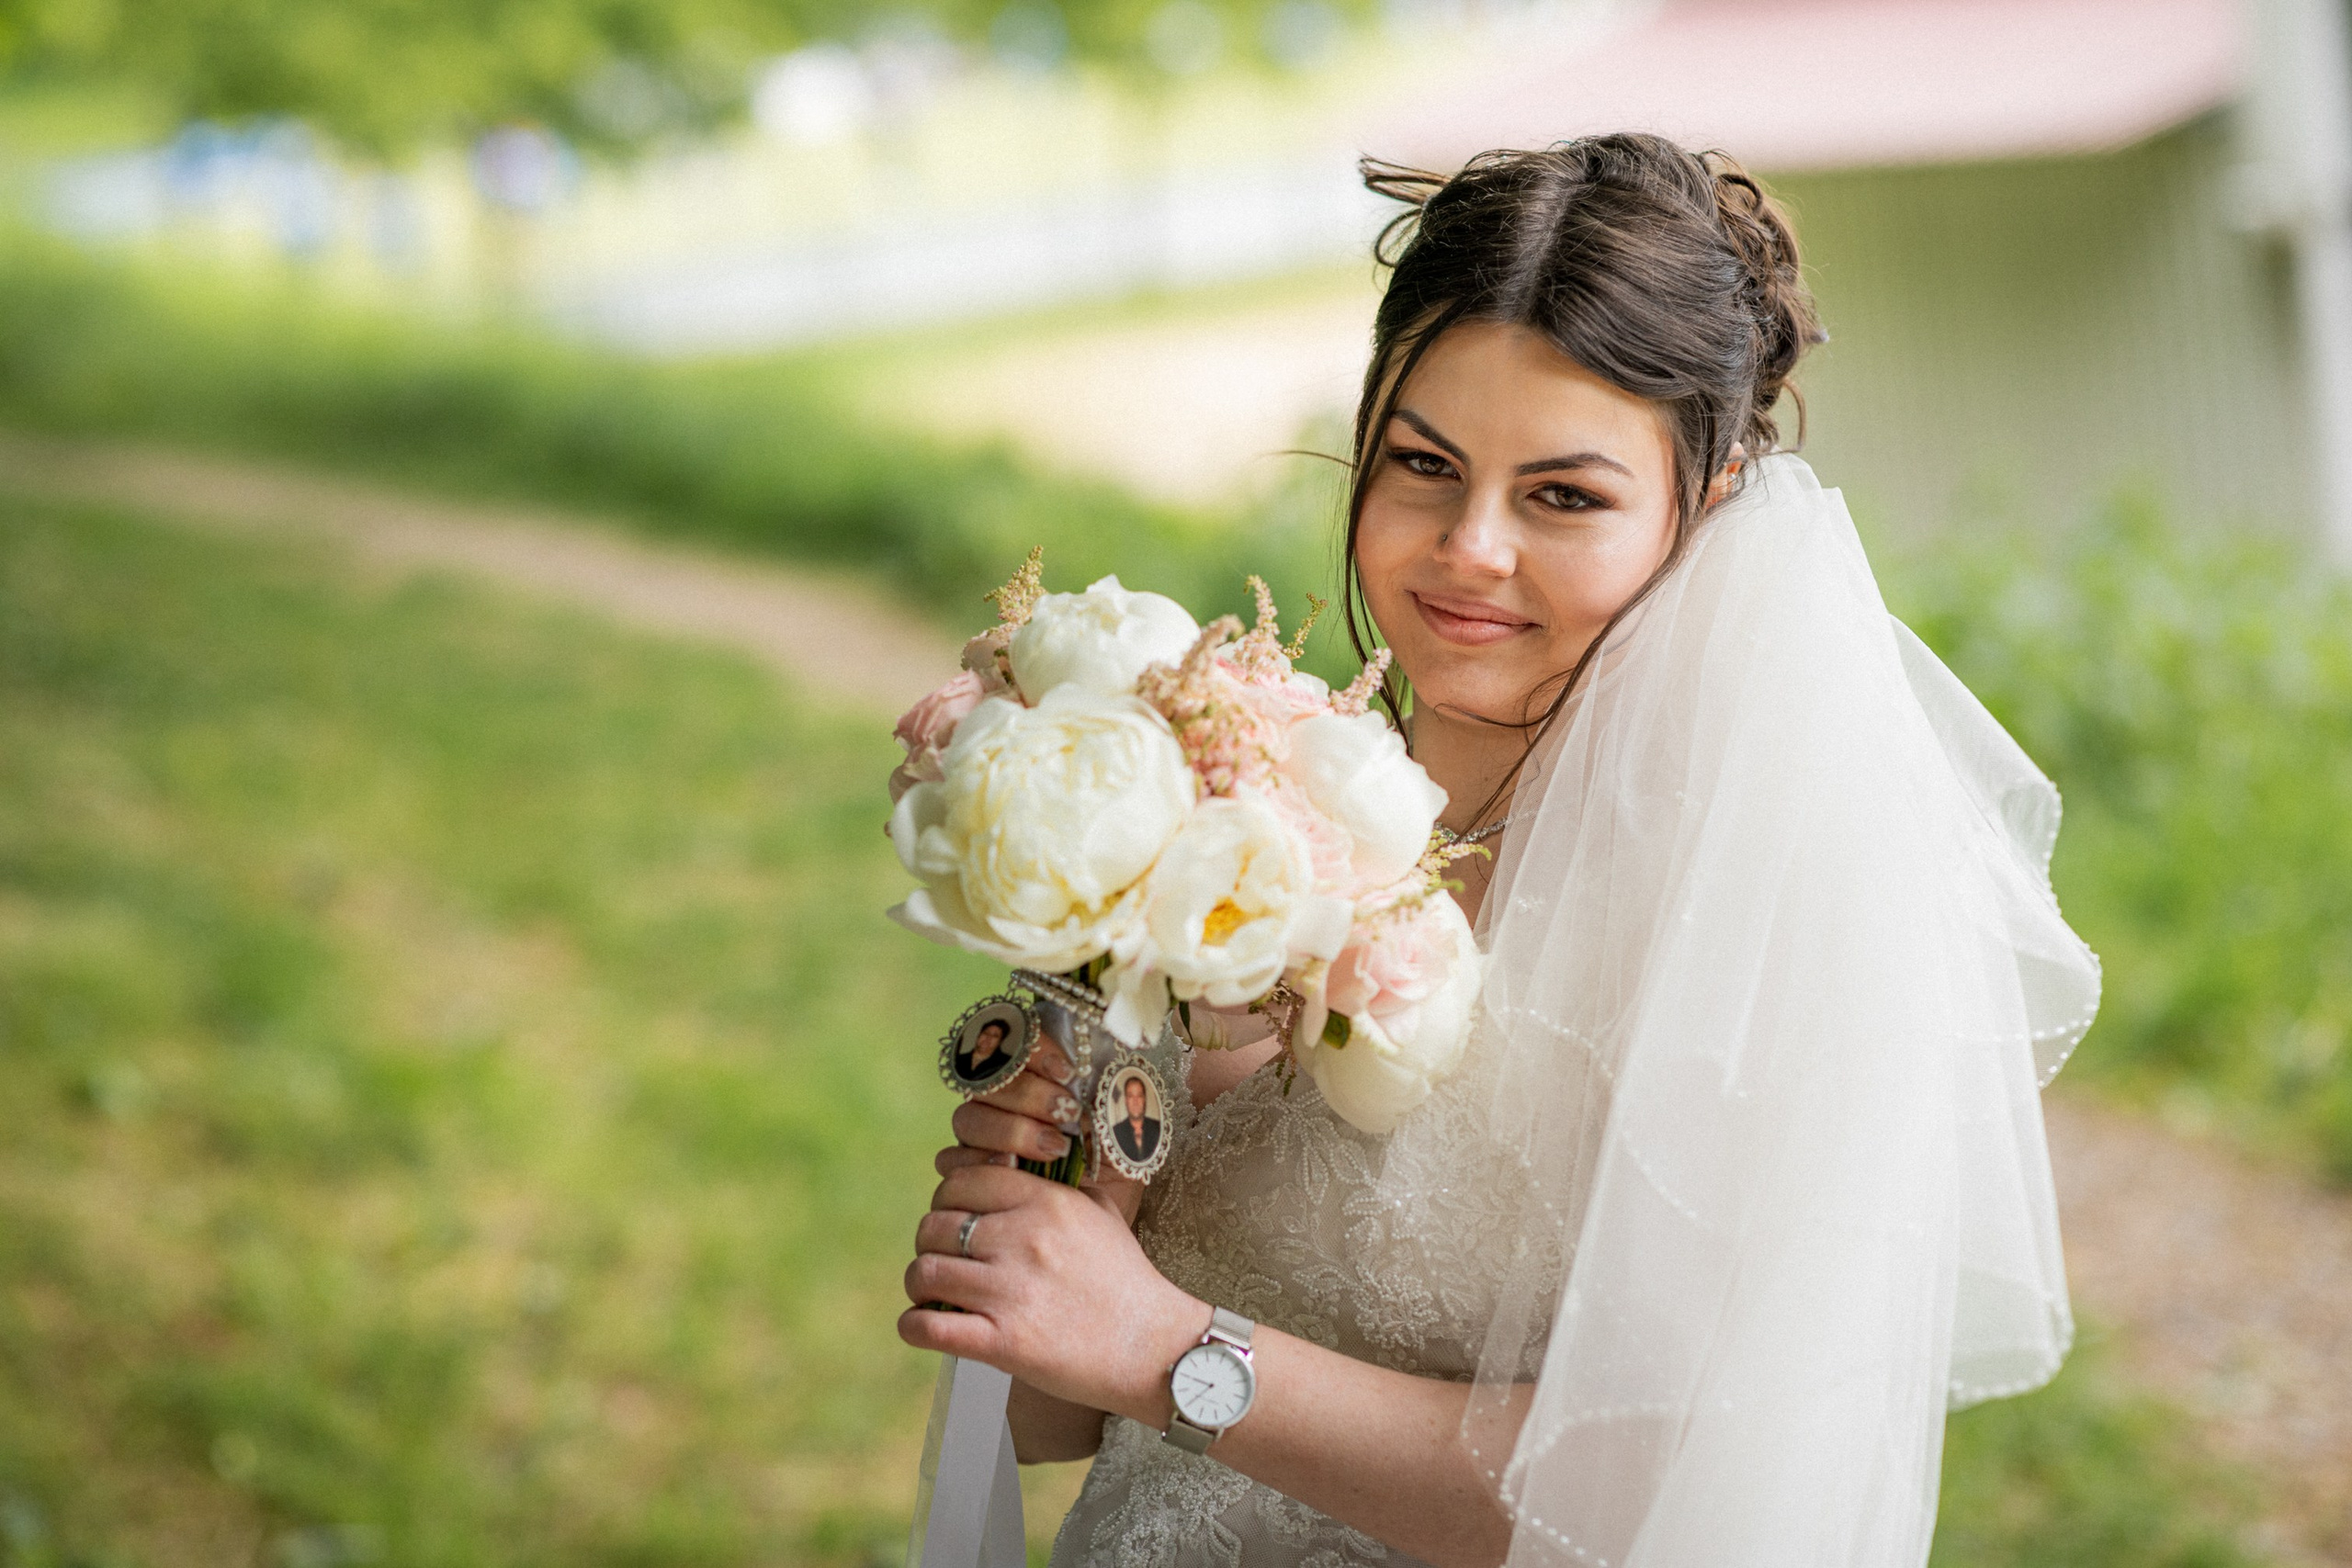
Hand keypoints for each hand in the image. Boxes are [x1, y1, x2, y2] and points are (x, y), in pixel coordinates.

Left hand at [900, 1164, 1203, 1425]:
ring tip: (931, 1295)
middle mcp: (1023, 1238)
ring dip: (919, 1285)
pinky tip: (924, 1327)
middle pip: (933, 1226)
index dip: (946, 1201)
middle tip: (941, 1262)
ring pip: (924, 1272)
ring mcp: (1011, 1291)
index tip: (953, 1220)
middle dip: (928, 1245)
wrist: (1154, 1348)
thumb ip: (1062, 1187)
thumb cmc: (1128, 1281)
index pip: (961, 1181)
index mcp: (1046, 1202)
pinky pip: (928, 1326)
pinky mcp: (1003, 1342)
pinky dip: (914, 1327)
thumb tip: (1026, 1168)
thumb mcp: (1102, 1214)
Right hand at [932, 1033, 1146, 1224]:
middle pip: (987, 1081)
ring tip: (1053, 1148)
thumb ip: (1108, 1084)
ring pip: (968, 1118)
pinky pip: (952, 1160)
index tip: (1069, 1072)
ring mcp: (979, 1135)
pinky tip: (1013, 1168)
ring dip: (1009, 1130)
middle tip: (1067, 1114)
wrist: (1110, 1212)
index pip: (1013, 1041)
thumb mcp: (1123, 1115)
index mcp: (1034, 1072)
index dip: (1035, 1050)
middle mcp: (999, 1100)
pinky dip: (980, 1162)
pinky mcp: (968, 1173)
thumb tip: (1099, 1058)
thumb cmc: (1117, 1157)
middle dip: (1028, 1095)